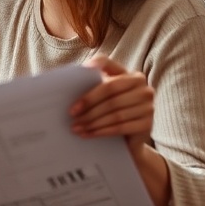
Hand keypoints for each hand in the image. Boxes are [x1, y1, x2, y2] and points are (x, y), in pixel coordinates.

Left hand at [74, 55, 169, 205]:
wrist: (129, 141)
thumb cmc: (109, 115)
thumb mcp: (102, 99)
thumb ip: (89, 88)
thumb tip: (56, 85)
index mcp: (129, 74)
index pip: (108, 63)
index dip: (93, 67)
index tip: (78, 73)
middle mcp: (142, 86)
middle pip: (110, 90)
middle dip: (88, 102)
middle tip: (70, 113)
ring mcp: (148, 104)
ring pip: (114, 111)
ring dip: (92, 120)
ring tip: (75, 128)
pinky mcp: (148, 123)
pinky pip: (120, 126)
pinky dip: (101, 131)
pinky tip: (87, 134)